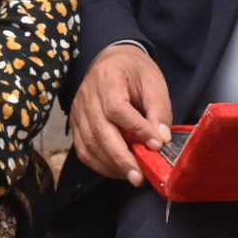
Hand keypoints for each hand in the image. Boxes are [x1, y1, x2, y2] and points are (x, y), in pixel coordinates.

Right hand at [69, 42, 172, 184]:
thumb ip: (159, 110)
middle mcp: (87, 95)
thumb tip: (161, 139)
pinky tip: (118, 170)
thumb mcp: (153, 82)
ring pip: (89, 144)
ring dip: (111, 165)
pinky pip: (83, 150)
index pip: (117, 108)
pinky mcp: (75, 124)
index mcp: (108, 78)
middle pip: (99, 130)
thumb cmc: (135, 71)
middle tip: (139, 177)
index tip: (156, 145)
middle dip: (121, 157)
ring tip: (133, 176)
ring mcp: (78, 110)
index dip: (136, 129)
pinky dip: (100, 165)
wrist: (113, 61)